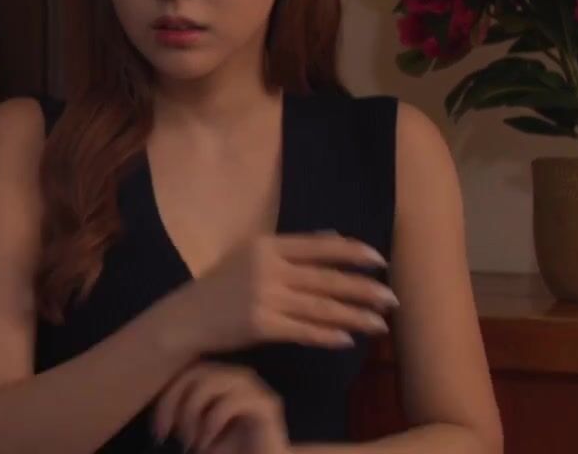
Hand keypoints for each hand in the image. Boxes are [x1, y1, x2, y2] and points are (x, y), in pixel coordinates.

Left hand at [151, 361, 287, 453]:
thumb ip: (180, 412)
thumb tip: (152, 407)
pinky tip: (207, 443)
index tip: (158, 431)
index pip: (185, 373)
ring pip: (212, 381)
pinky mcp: (266, 405)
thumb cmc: (226, 451)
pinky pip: (232, 401)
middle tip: (169, 435)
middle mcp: (237, 377)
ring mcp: (254, 387)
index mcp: (220, 378)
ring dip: (193, 412)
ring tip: (191, 440)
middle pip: (196, 372)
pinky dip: (212, 422)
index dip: (166, 399)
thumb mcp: (195, 430)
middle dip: (176, 404)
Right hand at [171, 231, 399, 354]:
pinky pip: (302, 331)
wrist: (185, 317)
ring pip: (320, 307)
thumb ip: (289, 248)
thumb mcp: (249, 255)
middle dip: (363, 289)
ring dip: (354, 316)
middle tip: (392, 298)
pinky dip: (326, 336)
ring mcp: (264, 297)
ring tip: (380, 324)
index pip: (319, 246)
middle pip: (326, 279)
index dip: (352, 252)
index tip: (379, 260)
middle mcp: (267, 268)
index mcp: (266, 245)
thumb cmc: (219, 287)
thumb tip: (332, 237)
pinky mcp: (261, 325)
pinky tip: (347, 340)